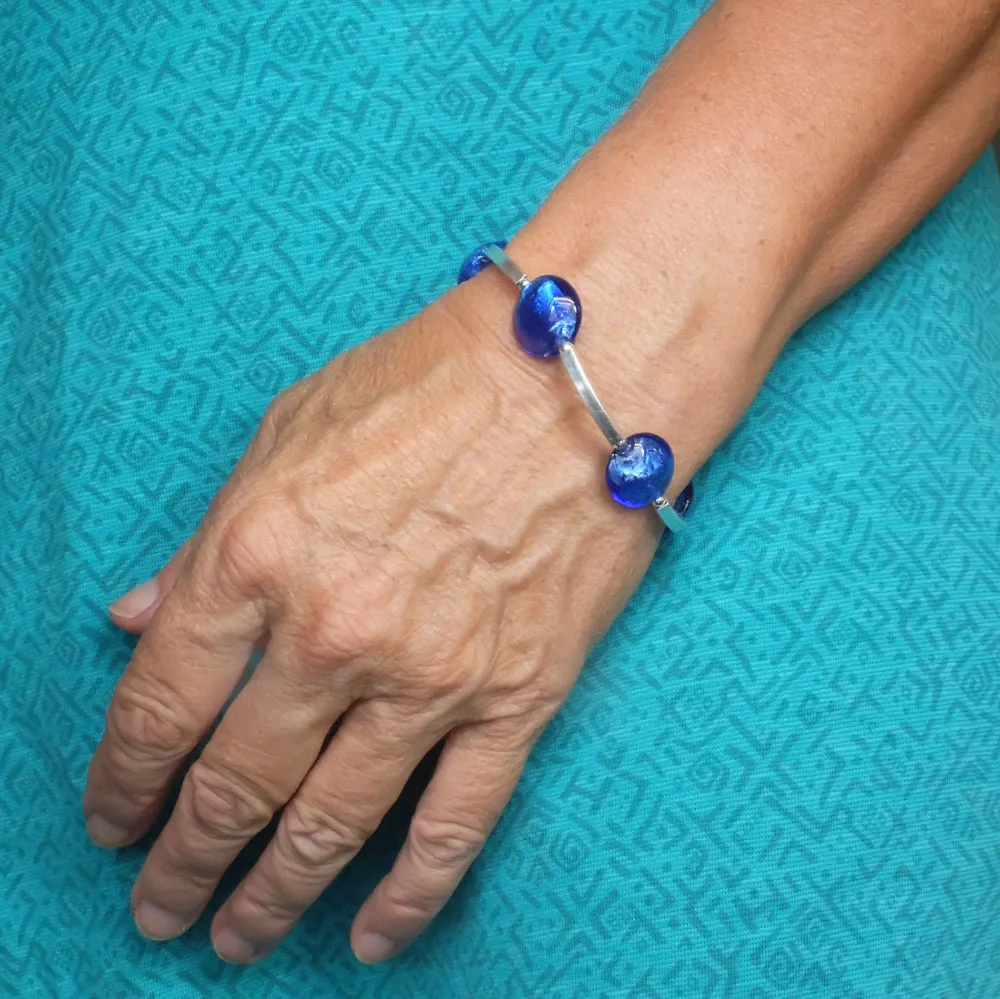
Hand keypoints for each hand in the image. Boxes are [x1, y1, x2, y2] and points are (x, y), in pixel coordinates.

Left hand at [83, 266, 668, 965]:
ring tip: (234, 940)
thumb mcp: (284, 435)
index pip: (158, 706)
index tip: (112, 820)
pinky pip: (455, 828)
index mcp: (255, 556)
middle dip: (181, 862)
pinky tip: (370, 940)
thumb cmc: (427, 384)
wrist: (574, 380)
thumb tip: (133, 618)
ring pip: (330, 828)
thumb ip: (204, 541)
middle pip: (233, 786)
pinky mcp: (516, 701)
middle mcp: (332, 635)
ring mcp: (429, 679)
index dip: (120, 781)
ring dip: (269, 897)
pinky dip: (408, 898)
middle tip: (158, 905)